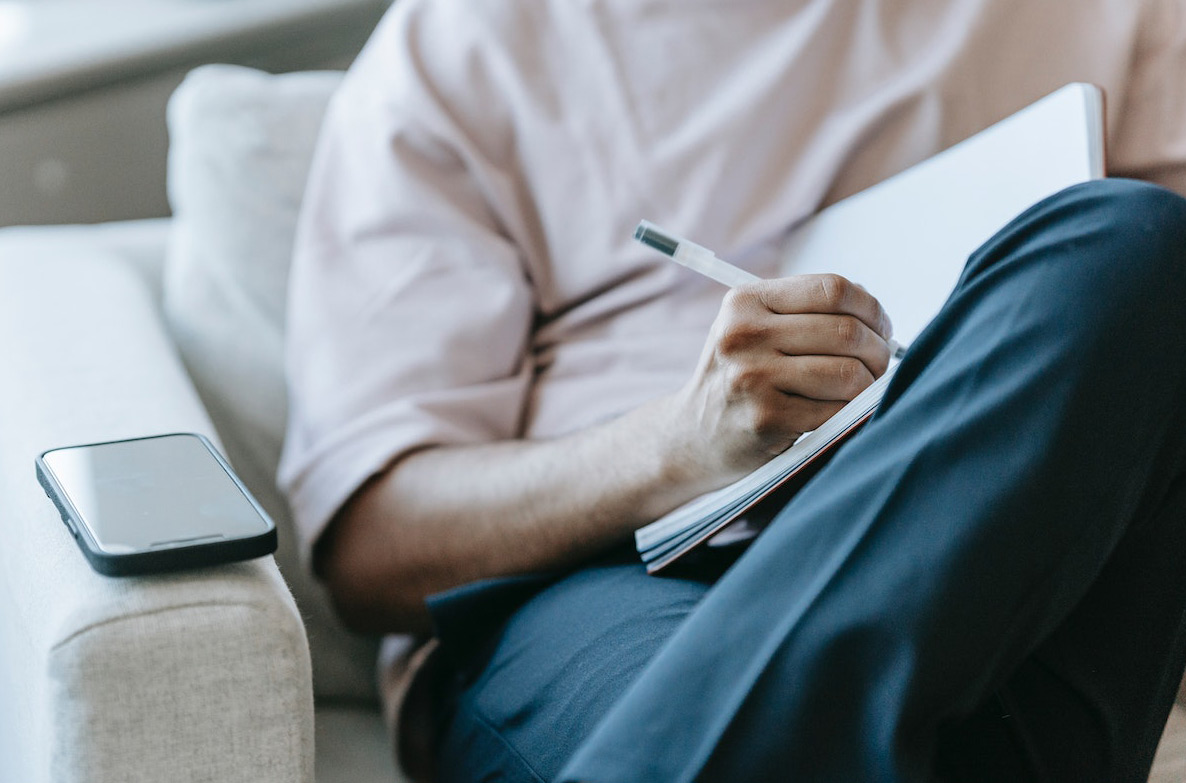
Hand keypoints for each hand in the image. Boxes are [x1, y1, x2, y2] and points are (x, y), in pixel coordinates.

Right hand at [669, 274, 894, 483]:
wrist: (692, 437)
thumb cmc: (737, 379)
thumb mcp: (750, 330)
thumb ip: (802, 311)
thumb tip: (870, 305)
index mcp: (744, 303)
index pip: (832, 289)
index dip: (871, 308)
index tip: (881, 327)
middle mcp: (744, 336)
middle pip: (847, 331)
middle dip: (878, 351)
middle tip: (878, 365)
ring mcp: (753, 378)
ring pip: (849, 373)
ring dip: (869, 385)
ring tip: (861, 390)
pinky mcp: (767, 419)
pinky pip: (838, 411)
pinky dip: (852, 413)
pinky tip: (840, 413)